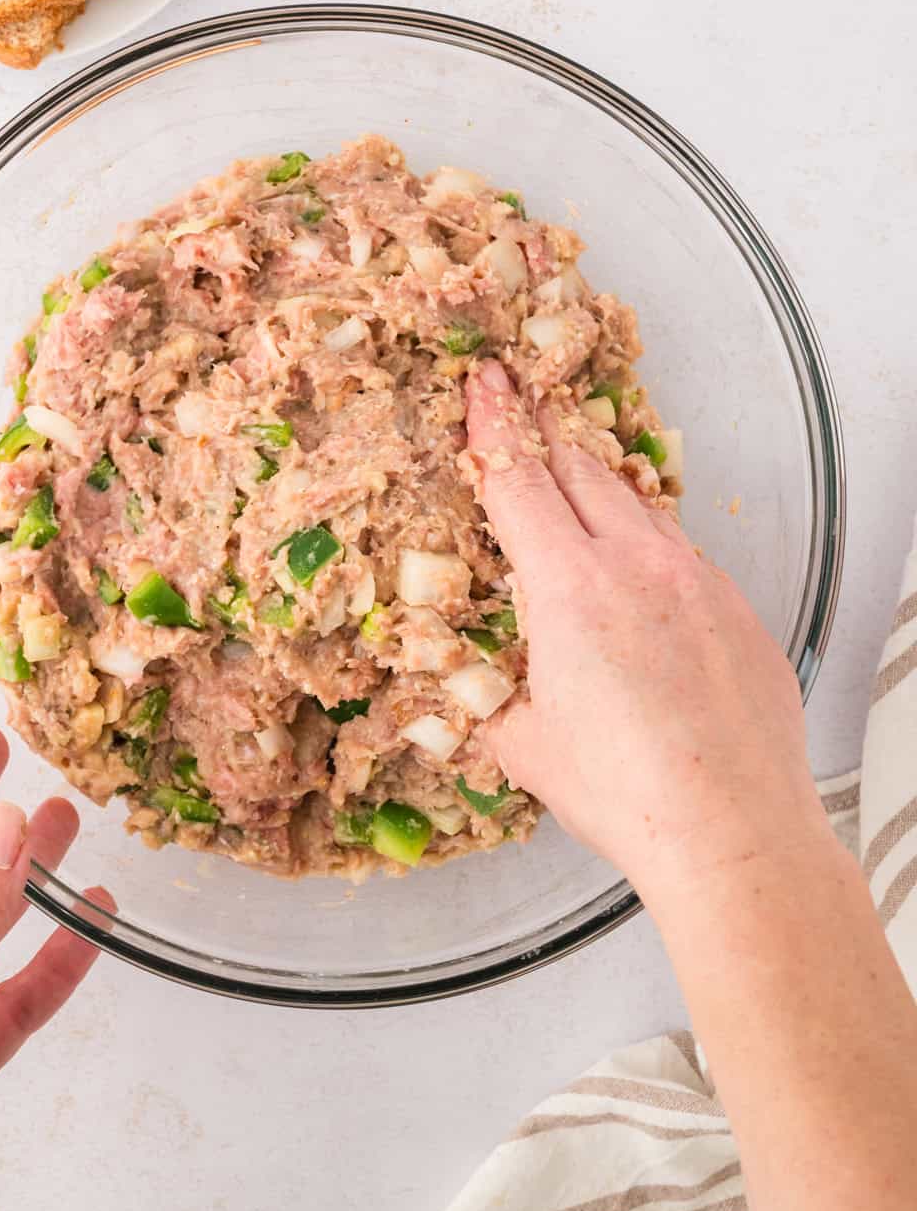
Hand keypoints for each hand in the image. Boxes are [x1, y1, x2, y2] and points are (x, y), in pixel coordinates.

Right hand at [465, 360, 826, 900]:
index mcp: (568, 585)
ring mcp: (697, 579)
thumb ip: (492, 695)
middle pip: (581, 468)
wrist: (733, 828)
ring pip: (638, 505)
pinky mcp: (738, 607)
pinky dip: (649, 545)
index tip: (483, 381)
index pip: (518, 479)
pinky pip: (683, 554)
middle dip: (542, 429)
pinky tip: (641, 576)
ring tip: (576, 474)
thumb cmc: (624, 792)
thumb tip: (472, 687)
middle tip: (520, 395)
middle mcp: (636, 563)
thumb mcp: (525, 743)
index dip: (493, 424)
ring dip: (599, 483)